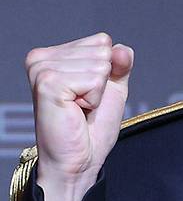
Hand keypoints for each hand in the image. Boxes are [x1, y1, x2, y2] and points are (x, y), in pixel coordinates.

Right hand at [24, 32, 133, 200]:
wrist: (79, 159)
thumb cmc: (90, 128)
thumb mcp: (112, 88)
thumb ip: (121, 64)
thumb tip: (123, 49)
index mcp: (53, 55)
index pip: (102, 40)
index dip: (107, 71)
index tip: (89, 94)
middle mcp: (42, 58)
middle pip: (102, 50)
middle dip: (102, 83)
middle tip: (83, 105)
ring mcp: (42, 69)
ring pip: (100, 65)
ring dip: (97, 93)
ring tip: (78, 109)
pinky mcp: (48, 83)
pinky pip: (94, 80)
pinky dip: (93, 99)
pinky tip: (75, 111)